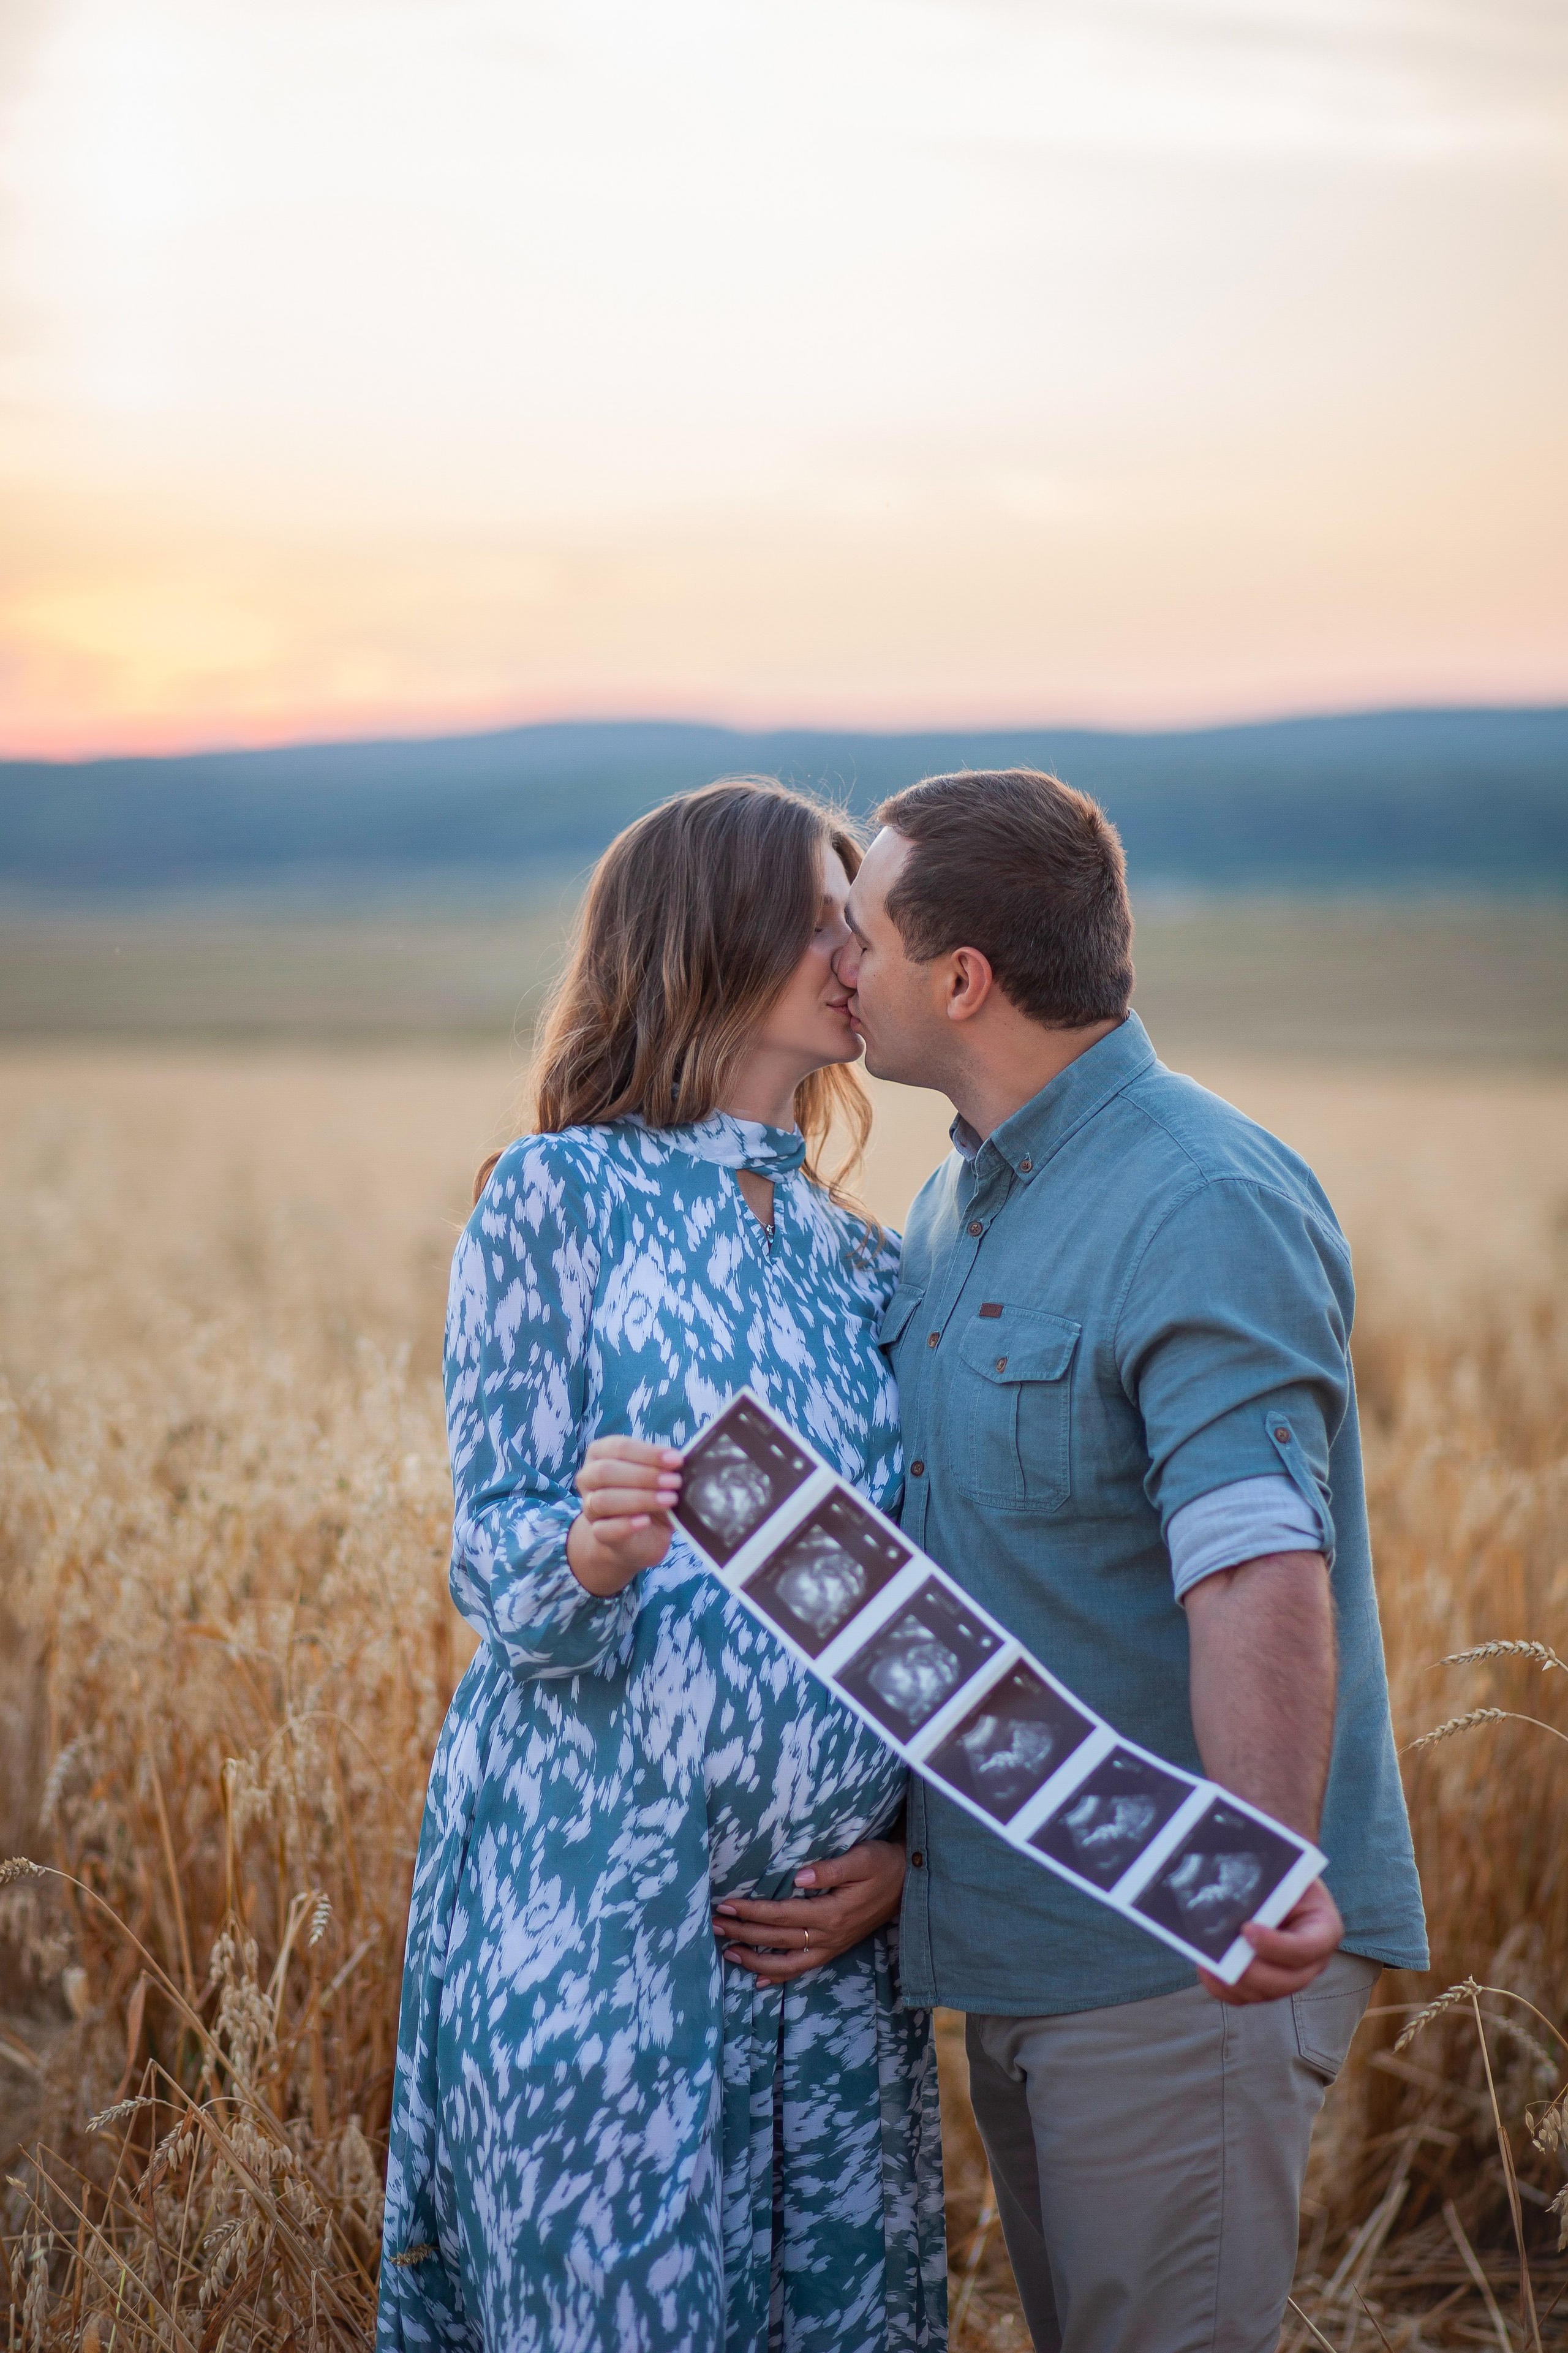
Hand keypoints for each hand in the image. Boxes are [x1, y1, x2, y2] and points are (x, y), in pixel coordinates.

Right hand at [568, 1436, 682, 1595]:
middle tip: (674, 1481)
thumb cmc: (648, 1495)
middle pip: (606, 1471)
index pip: (619, 1447)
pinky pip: (603, 1530)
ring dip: (640, 1498)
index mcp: (600, 1453)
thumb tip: (678, 1461)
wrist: (638, 1536)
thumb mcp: (657, 1476)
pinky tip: (645, 1521)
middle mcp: (588, 1478)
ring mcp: (589, 1507)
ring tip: (669, 1499)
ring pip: (603, 1500)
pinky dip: (625, 1525)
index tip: (676, 1460)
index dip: (648, 1453)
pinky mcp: (597, 1534)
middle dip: (644, 1475)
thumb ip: (662, 1466)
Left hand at [712, 1838, 906, 1981]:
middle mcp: (829, 1935)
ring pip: (786, 1963)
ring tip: (727, 1951)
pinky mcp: (834, 1949)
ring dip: (754, 1959)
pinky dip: (778, 1977)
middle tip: (714, 1923)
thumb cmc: (882, 1864)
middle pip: (777, 1939)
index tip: (726, 1904)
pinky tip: (758, 1980)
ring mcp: (831, 1946)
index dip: (752, 1911)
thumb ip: (830, 1869)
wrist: (909, 1882)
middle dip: (743, 1933)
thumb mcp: (862, 1858)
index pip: (781, 1915)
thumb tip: (797, 1875)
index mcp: (832, 1912)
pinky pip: (802, 1969)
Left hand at [1198, 1875, 1342, 2004]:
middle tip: (1224, 1959)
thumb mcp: (1285, 1874)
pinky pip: (1247, 1996)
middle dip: (1254, 1973)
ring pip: (1265, 1994)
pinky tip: (1208, 1971)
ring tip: (1210, 1965)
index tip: (1247, 1929)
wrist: (1279, 1884)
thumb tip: (1238, 1895)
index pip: (1307, 1948)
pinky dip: (1225, 1988)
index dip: (1277, 1946)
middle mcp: (1312, 1961)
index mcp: (1324, 1929)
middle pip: (1288, 1981)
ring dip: (1235, 1983)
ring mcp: (1290, 1976)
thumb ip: (1272, 1886)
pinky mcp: (1267, 1983)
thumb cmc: (1283, 1875)